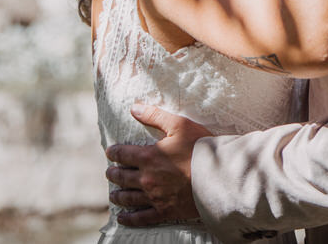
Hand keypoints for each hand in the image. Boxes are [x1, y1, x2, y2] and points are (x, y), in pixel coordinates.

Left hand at [105, 104, 212, 225]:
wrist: (217, 176)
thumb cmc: (200, 148)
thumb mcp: (180, 125)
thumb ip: (155, 116)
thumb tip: (134, 108)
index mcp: (148, 157)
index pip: (123, 154)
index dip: (114, 153)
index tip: (110, 153)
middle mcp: (147, 178)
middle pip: (122, 177)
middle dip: (114, 174)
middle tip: (110, 173)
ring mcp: (154, 197)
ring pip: (129, 198)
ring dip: (119, 196)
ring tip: (114, 195)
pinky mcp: (164, 211)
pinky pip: (142, 218)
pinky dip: (130, 219)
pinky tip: (123, 218)